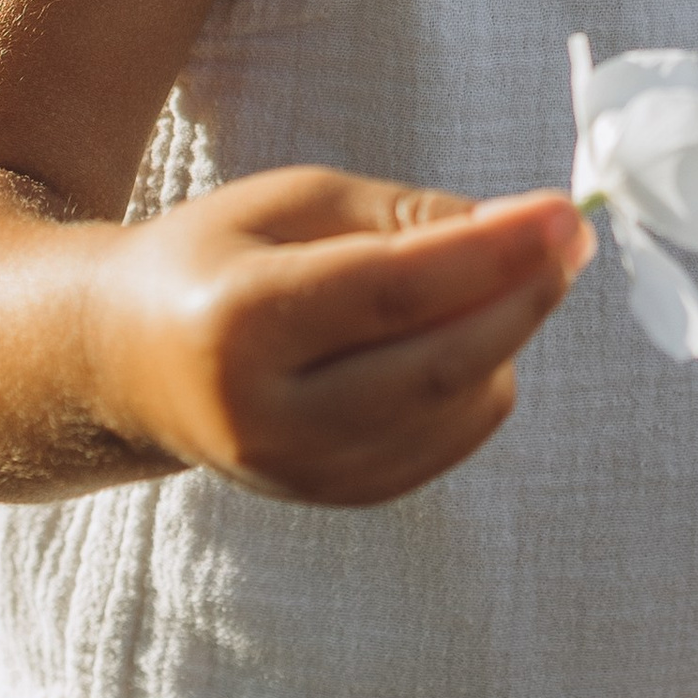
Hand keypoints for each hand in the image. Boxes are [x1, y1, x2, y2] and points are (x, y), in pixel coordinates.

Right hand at [90, 165, 592, 504]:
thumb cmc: (218, 258)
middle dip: (522, 296)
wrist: (125, 359)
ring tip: (522, 275)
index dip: (492, 253)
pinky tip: (480, 337)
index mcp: (239, 320)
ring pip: (450, 410)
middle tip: (571, 240)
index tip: (562, 214)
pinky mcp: (328, 496)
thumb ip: (402, 216)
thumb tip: (517, 232)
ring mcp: (296, 472)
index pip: (392, 291)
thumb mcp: (294, 201)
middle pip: (434, 366)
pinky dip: (481, 388)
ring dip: (508, 338)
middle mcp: (264, 415)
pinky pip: (440, 447)